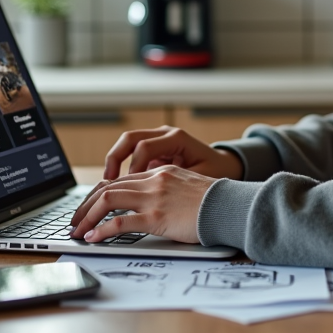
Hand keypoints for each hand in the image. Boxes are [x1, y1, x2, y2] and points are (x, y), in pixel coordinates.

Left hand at [68, 165, 216, 242]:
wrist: (232, 207)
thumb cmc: (216, 203)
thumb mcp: (188, 189)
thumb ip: (167, 192)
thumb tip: (152, 206)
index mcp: (161, 172)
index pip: (120, 179)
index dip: (98, 194)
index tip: (89, 208)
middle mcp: (154, 180)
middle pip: (107, 187)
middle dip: (85, 206)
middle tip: (75, 222)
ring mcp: (154, 197)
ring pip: (108, 200)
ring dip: (87, 217)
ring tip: (78, 231)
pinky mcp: (157, 217)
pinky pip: (121, 223)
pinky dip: (102, 230)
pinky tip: (94, 238)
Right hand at [100, 125, 243, 180]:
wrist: (225, 166)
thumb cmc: (216, 173)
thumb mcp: (200, 180)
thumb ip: (178, 186)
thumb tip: (157, 199)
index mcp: (177, 139)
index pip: (145, 147)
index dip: (133, 168)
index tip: (129, 188)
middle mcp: (165, 134)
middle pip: (129, 139)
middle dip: (114, 161)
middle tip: (106, 184)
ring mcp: (158, 138)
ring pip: (126, 143)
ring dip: (114, 163)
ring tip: (106, 185)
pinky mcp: (155, 148)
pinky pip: (131, 153)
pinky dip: (122, 166)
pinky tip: (117, 186)